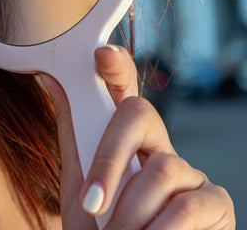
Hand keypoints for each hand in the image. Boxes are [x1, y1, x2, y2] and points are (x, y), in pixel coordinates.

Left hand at [41, 45, 235, 228]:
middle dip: (111, 160)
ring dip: (130, 215)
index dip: (116, 67)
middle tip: (91, 205)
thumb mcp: (78, 181)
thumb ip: (73, 133)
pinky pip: (187, 206)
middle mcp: (161, 145)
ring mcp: (190, 171)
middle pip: (141, 115)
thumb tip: (50, 79)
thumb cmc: (100, 226)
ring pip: (162, 169)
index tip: (102, 55)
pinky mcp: (216, 201)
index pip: (124, 89)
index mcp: (128, 139)